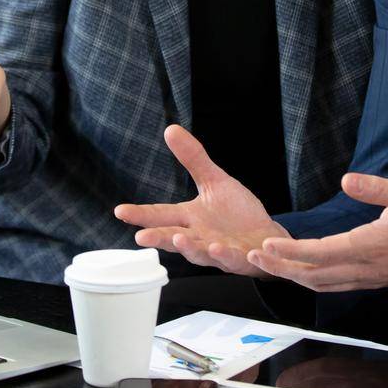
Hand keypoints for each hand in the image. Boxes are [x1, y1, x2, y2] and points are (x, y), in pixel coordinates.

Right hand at [113, 125, 287, 276]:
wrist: (267, 237)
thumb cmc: (236, 213)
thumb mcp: (214, 181)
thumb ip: (193, 159)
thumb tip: (170, 129)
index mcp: (190, 218)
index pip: (161, 215)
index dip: (141, 214)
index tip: (120, 211)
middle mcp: (199, 237)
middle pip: (174, 238)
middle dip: (158, 238)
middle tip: (141, 237)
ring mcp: (218, 251)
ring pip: (199, 253)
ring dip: (190, 248)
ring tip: (179, 239)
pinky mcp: (240, 259)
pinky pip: (231, 259)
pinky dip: (226, 255)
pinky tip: (220, 247)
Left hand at [246, 173, 387, 290]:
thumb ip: (376, 188)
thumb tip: (346, 179)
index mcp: (371, 246)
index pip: (320, 253)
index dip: (290, 251)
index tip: (265, 244)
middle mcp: (366, 268)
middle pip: (314, 275)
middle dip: (281, 267)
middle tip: (253, 256)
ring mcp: (370, 278)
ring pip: (323, 284)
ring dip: (293, 276)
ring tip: (269, 264)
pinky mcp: (374, 280)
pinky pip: (336, 286)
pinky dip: (313, 281)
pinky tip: (302, 272)